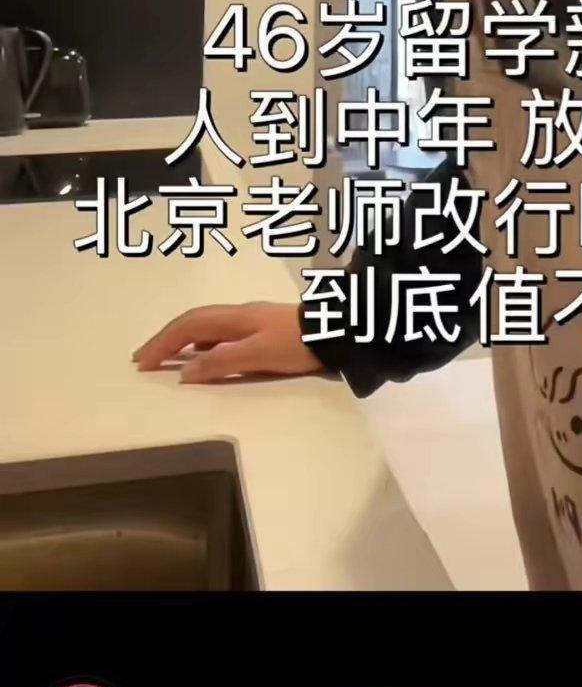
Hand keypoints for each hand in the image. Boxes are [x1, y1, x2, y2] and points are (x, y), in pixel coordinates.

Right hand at [132, 302, 324, 382]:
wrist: (335, 331)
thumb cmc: (295, 345)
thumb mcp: (257, 356)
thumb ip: (220, 363)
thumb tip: (183, 372)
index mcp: (232, 317)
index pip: (187, 326)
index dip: (162, 342)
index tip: (142, 362)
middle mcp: (236, 314)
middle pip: (191, 322)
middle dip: (165, 338)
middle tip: (143, 358)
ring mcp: (249, 320)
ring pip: (205, 326)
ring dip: (181, 339)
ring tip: (164, 358)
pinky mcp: (260, 329)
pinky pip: (218, 333)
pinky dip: (200, 343)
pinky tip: (201, 355)